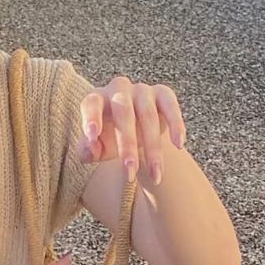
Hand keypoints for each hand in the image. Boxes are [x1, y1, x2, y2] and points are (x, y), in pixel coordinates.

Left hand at [72, 75, 187, 187]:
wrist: (134, 132)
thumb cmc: (108, 139)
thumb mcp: (95, 149)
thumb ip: (86, 151)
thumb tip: (91, 148)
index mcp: (96, 99)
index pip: (91, 104)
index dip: (91, 119)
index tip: (92, 137)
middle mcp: (118, 89)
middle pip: (123, 113)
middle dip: (127, 145)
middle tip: (130, 173)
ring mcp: (141, 89)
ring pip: (148, 115)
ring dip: (152, 147)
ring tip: (155, 175)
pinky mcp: (162, 93)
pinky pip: (170, 105)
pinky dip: (175, 124)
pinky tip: (178, 145)